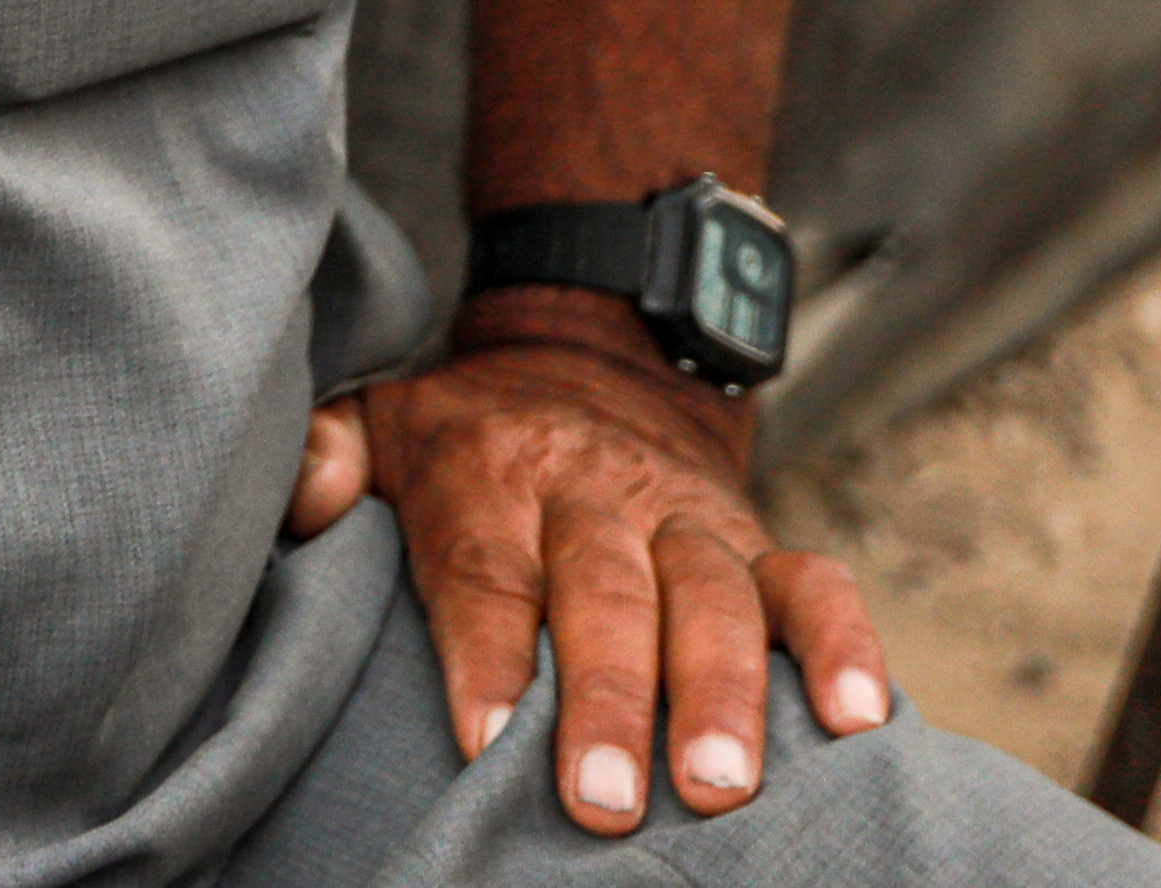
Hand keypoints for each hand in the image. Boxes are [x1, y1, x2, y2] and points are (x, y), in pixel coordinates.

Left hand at [285, 294, 890, 834]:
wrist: (593, 359)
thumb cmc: (469, 438)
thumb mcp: (382, 419)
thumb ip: (326, 453)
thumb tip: (302, 496)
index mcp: (490, 473)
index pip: (486, 568)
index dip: (488, 652)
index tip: (487, 739)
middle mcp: (594, 493)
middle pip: (602, 594)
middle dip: (606, 700)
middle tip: (602, 801)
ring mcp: (686, 518)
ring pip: (710, 597)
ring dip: (721, 695)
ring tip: (719, 788)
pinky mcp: (760, 540)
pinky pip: (814, 584)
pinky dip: (843, 647)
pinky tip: (858, 723)